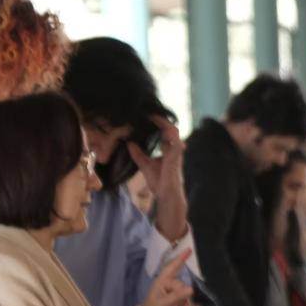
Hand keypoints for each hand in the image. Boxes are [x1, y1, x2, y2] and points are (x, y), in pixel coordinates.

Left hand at [129, 115, 188, 239]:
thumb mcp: (144, 165)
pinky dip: (165, 127)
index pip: (164, 131)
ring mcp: (176, 150)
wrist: (167, 196)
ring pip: (172, 128)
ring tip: (151, 112)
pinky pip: (173, 136)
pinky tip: (156, 121)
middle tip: (147, 109)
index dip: (157, 122)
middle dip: (160, 118)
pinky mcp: (176, 153)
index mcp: (168, 150)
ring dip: (162, 120)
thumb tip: (129, 143)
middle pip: (169, 127)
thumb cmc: (160, 182)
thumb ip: (138, 154)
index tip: (146, 114)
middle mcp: (173, 148)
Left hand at [138, 249, 193, 305]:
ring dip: (184, 303)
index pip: (172, 267)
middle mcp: (167, 285)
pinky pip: (185, 300)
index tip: (189, 249)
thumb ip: (178, 296)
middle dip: (183, 296)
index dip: (180, 258)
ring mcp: (171, 293)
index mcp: (162, 282)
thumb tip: (191, 289)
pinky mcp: (175, 300)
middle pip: (181, 285)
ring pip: (185, 293)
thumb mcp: (164, 304)